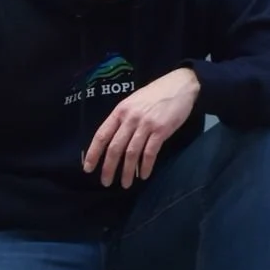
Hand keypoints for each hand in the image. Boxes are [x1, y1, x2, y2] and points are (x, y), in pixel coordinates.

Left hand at [83, 68, 201, 187]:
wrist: (181, 85)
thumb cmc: (156, 94)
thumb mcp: (133, 102)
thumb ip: (123, 119)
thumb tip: (113, 140)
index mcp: (120, 111)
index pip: (102, 135)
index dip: (93, 153)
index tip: (88, 168)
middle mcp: (130, 118)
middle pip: (115, 147)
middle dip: (108, 167)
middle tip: (105, 182)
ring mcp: (146, 124)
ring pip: (131, 153)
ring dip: (127, 171)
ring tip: (125, 184)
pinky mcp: (161, 130)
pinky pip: (150, 153)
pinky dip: (146, 166)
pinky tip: (144, 175)